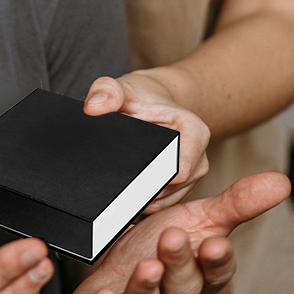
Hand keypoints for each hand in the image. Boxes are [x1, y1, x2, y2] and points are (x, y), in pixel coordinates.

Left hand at [63, 171, 289, 293]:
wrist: (117, 293)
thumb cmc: (157, 252)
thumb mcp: (195, 224)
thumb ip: (233, 205)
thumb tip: (280, 182)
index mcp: (197, 280)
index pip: (213, 274)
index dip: (215, 261)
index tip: (215, 243)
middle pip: (181, 290)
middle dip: (178, 265)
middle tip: (172, 237)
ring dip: (145, 289)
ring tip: (145, 266)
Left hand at [85, 71, 209, 210]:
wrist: (149, 102)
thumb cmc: (137, 96)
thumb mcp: (120, 88)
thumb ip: (105, 92)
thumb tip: (93, 108)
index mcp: (194, 132)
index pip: (177, 170)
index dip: (151, 180)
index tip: (125, 182)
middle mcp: (199, 157)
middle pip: (173, 189)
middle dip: (145, 194)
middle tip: (114, 195)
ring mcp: (193, 175)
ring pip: (170, 201)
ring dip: (146, 204)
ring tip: (117, 201)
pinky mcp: (184, 187)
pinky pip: (166, 204)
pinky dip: (147, 205)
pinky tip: (126, 203)